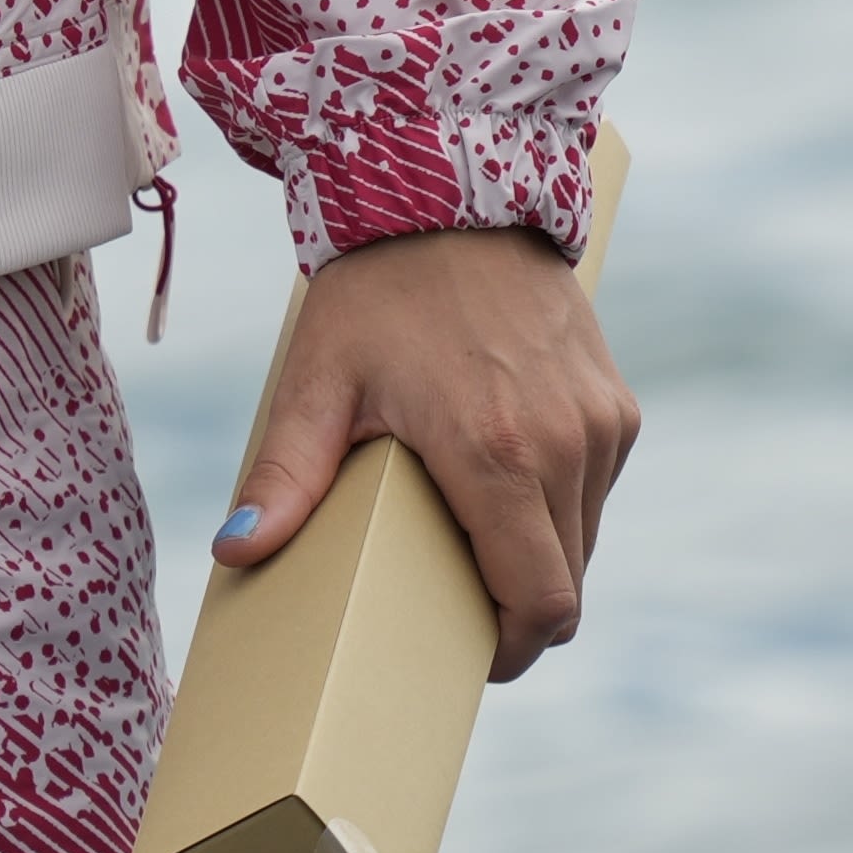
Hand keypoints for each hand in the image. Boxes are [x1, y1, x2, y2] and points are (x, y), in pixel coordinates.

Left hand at [216, 221, 641, 680]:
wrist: (451, 199)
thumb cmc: (375, 293)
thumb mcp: (318, 382)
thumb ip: (285, 475)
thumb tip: (235, 551)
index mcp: (495, 454)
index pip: (538, 600)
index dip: (511, 648)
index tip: (471, 654)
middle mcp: (565, 446)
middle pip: (565, 582)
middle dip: (516, 609)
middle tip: (454, 604)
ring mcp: (600, 424)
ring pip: (585, 539)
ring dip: (538, 555)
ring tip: (469, 538)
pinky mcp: (616, 405)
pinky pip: (596, 489)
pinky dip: (558, 505)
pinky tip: (501, 480)